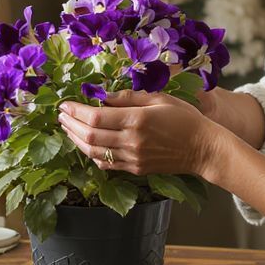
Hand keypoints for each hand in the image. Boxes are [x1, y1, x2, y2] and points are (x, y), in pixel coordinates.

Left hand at [58, 91, 223, 178]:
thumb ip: (129, 97)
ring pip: (94, 152)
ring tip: (67, 128)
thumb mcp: (159, 98)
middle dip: (70, 124)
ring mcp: (133, 158)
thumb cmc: (185, 118)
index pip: (95, 117)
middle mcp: (131, 141)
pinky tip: (86, 145)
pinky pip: (107, 164)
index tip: (65, 104)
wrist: (204, 149)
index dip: (75, 111)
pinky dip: (92, 155)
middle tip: (61, 114)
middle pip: (89, 136)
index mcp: (137, 120)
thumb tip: (103, 95)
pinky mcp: (136, 169)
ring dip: (76, 140)